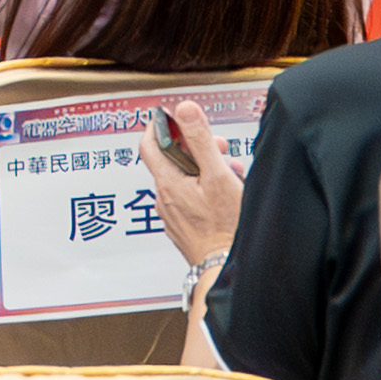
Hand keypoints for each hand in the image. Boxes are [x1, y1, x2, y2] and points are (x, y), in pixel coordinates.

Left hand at [140, 98, 246, 272]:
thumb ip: (200, 140)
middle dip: (195, 148)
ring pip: (184, 182)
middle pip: (172, 161)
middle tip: (219, 147)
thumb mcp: (217, 176)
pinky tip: (225, 196)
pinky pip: (189, 201)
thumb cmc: (225, 228)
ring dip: (204, 171)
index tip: (177, 117)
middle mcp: (164, 199)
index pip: (150, 143)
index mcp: (167, 182)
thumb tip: (185, 108)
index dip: (162, 126)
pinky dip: (204, 191)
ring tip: (231, 173)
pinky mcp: (184, 229)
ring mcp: (173, 216)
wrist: (226, 270)